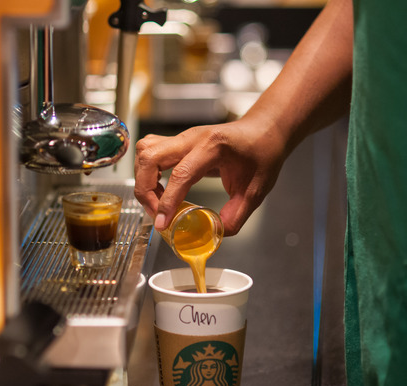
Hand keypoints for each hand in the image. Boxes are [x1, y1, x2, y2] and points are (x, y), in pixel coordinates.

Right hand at [133, 116, 288, 236]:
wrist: (263, 131)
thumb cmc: (262, 153)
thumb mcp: (256, 190)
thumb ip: (236, 215)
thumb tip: (215, 233)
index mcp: (213, 145)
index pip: (180, 174)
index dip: (167, 202)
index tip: (162, 224)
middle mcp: (192, 137)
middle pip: (150, 157)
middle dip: (145, 190)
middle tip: (157, 213)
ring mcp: (182, 137)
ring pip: (145, 151)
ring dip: (143, 179)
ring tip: (158, 201)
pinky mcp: (178, 142)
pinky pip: (150, 152)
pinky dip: (147, 172)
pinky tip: (161, 188)